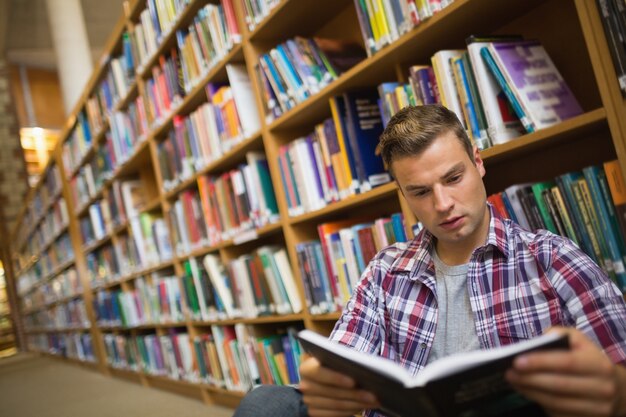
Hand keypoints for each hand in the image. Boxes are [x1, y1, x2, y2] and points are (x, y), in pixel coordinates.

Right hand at [298, 355, 379, 416]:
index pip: (318, 372)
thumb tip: (360, 367)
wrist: (323, 376)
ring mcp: (309, 401)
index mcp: (306, 367)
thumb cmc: (333, 363)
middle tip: (374, 395)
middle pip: (331, 392)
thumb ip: (341, 360)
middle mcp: (305, 385)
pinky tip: (364, 406)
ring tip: (373, 401)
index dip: (335, 377)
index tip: (353, 381)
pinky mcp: (314, 412)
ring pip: (336, 405)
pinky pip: (335, 414)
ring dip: (357, 404)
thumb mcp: (335, 357)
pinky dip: (351, 410)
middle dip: (354, 394)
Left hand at [505, 327, 625, 416]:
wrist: (616, 389)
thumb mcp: (580, 341)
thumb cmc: (589, 359)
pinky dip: (539, 402)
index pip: (567, 363)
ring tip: (513, 381)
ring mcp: (596, 409)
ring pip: (556, 402)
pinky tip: (527, 391)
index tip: (517, 361)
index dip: (540, 363)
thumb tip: (539, 340)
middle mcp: (602, 388)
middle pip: (558, 385)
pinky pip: (557, 413)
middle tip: (509, 372)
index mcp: (599, 365)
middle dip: (530, 379)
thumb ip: (559, 334)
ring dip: (530, 392)